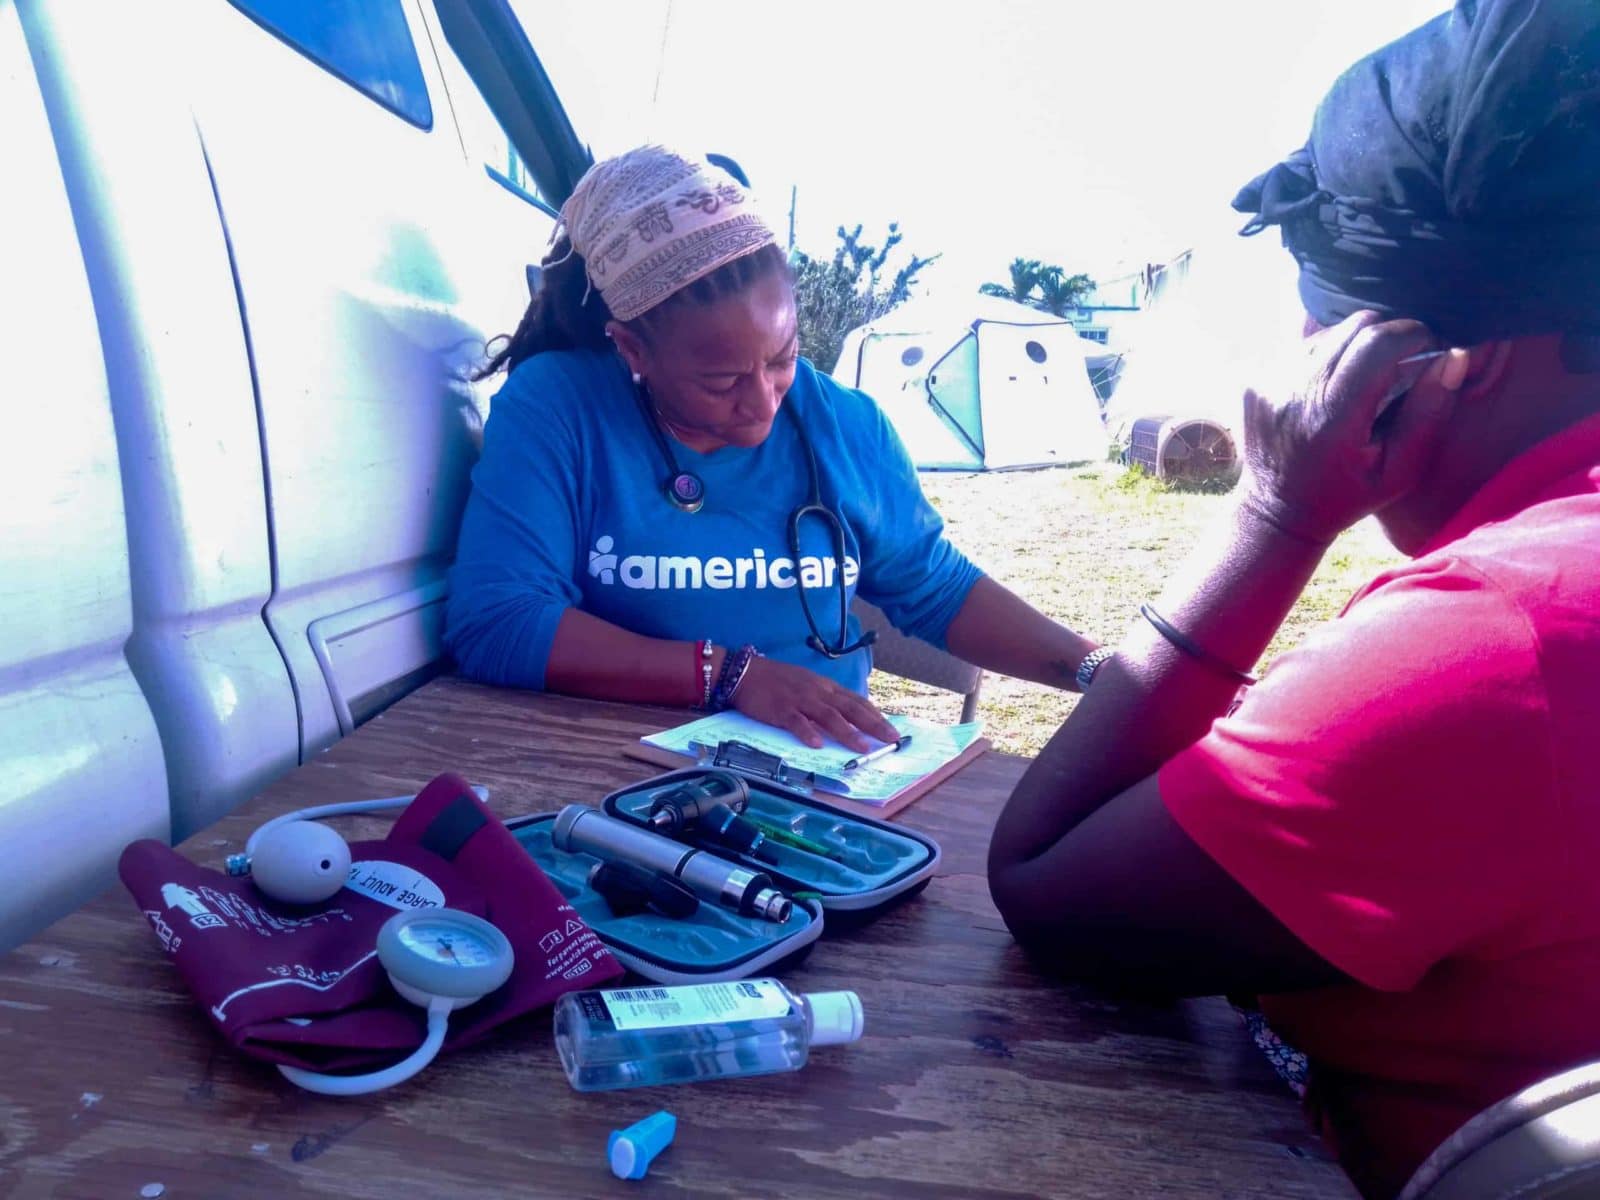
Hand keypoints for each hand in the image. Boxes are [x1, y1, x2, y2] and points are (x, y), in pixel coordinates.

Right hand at [730, 657, 899, 750]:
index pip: (856, 702)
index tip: (892, 729)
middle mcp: (818, 692)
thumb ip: (826, 700)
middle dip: (873, 725)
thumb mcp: (808, 685)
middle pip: (850, 709)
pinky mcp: (781, 709)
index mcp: (825, 687)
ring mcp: (800, 700)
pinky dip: (807, 732)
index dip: (875, 716)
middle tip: (891, 739)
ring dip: (847, 732)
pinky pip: (796, 722)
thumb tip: (847, 717)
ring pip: (828, 716)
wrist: (746, 672)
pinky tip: (817, 744)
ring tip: (863, 747)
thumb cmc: (777, 681)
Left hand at [1240, 311, 1467, 544]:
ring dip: (1358, 343)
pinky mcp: (1256, 378)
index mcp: (1332, 416)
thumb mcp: (1401, 470)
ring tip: (1370, 375)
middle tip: (1406, 359)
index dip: (1415, 335)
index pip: (1379, 343)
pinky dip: (1329, 353)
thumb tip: (1454, 356)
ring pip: (1329, 330)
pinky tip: (1337, 383)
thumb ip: (1428, 412)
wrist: (1278, 512)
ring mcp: (1270, 381)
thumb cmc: (1348, 496)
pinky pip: (1303, 344)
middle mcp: (1295, 391)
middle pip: (1356, 326)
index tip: (1432, 348)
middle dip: (1390, 334)